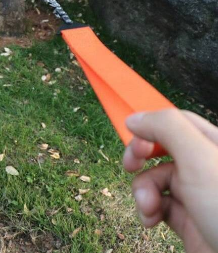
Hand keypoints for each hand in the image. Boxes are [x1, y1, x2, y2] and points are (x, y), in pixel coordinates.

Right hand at [124, 109, 217, 252]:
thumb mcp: (200, 160)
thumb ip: (167, 129)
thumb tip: (135, 119)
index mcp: (215, 145)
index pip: (177, 121)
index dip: (151, 126)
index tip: (133, 136)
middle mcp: (206, 167)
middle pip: (161, 148)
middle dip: (140, 156)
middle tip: (130, 164)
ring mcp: (197, 195)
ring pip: (155, 178)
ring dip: (142, 190)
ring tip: (147, 207)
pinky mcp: (189, 220)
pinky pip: (158, 205)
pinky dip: (147, 210)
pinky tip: (150, 218)